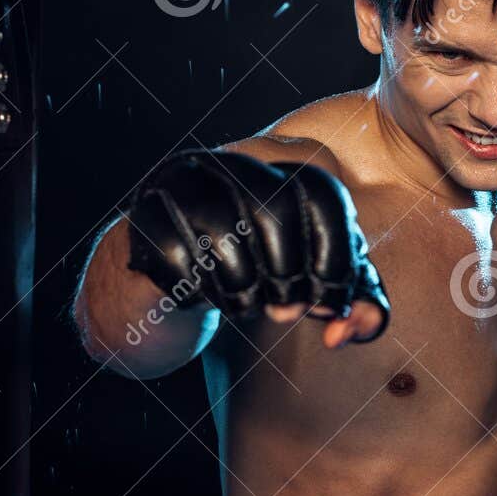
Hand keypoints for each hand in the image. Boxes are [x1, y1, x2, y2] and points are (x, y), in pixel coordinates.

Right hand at [123, 150, 389, 344]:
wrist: (161, 290)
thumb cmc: (247, 282)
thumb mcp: (310, 291)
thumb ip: (353, 306)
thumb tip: (344, 331)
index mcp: (276, 167)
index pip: (322, 194)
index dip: (337, 255)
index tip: (329, 302)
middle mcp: (228, 163)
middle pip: (276, 210)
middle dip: (289, 275)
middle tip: (286, 311)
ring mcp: (181, 185)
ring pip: (226, 232)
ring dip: (244, 289)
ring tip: (244, 303)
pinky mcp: (143, 216)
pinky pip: (181, 258)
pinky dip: (203, 292)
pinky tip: (206, 298)